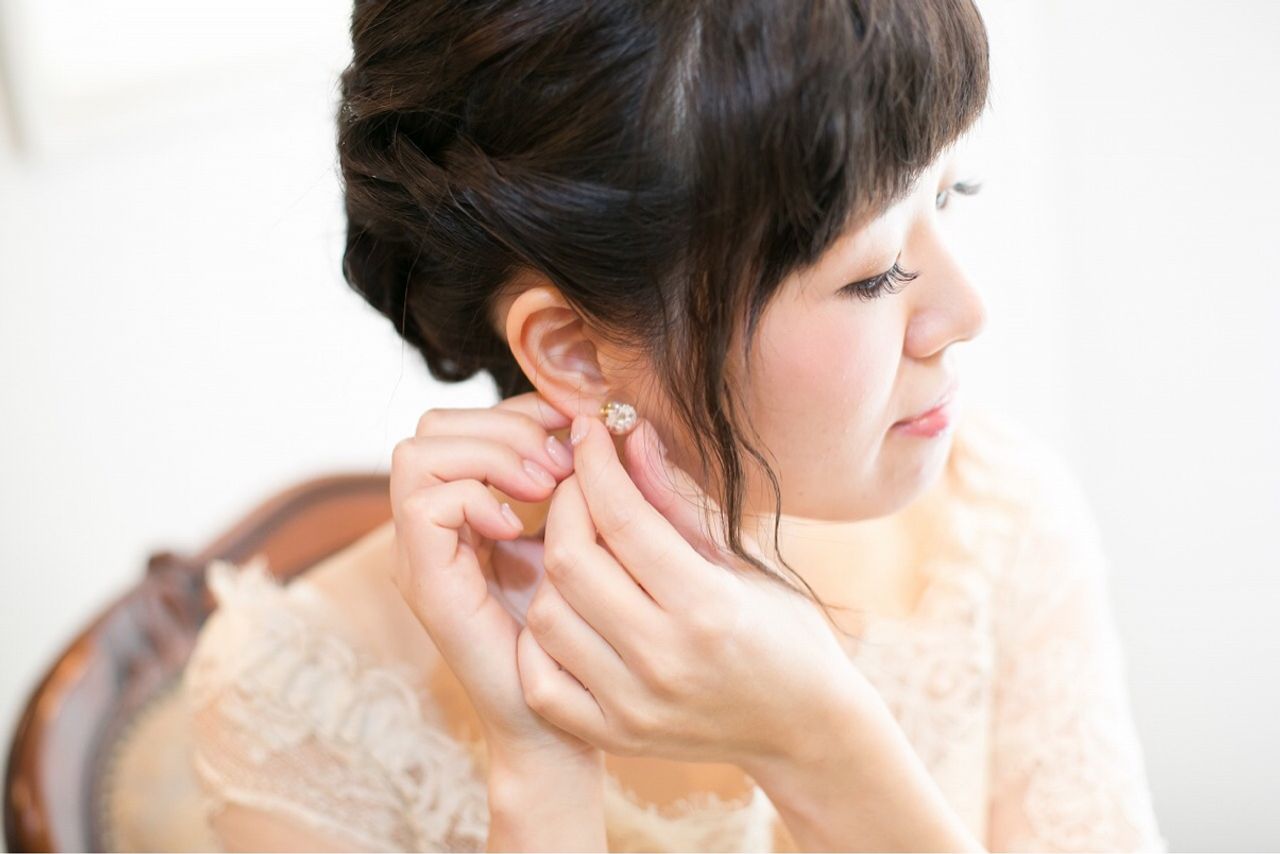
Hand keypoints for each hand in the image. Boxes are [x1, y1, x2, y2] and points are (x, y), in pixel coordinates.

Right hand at [389, 392, 602, 767]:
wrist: (559, 720)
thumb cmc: (582, 630)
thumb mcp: (587, 537)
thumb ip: (585, 480)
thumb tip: (607, 418)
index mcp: (466, 510)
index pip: (466, 421)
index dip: (519, 409)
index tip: (575, 425)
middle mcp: (432, 527)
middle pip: (433, 426)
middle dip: (505, 427)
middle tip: (559, 465)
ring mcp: (422, 554)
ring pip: (418, 452)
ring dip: (491, 455)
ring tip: (543, 487)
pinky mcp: (427, 582)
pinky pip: (425, 505)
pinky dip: (475, 498)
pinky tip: (517, 527)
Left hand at [518, 413, 869, 768]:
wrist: (806, 729)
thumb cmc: (785, 632)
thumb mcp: (743, 560)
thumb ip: (677, 501)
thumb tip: (630, 436)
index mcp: (708, 607)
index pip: (623, 519)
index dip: (595, 465)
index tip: (588, 433)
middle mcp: (665, 660)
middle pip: (570, 563)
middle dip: (564, 506)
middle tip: (577, 485)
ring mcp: (634, 705)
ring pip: (547, 617)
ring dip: (552, 571)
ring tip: (579, 549)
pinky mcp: (614, 736)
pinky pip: (541, 679)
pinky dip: (542, 638)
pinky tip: (568, 609)